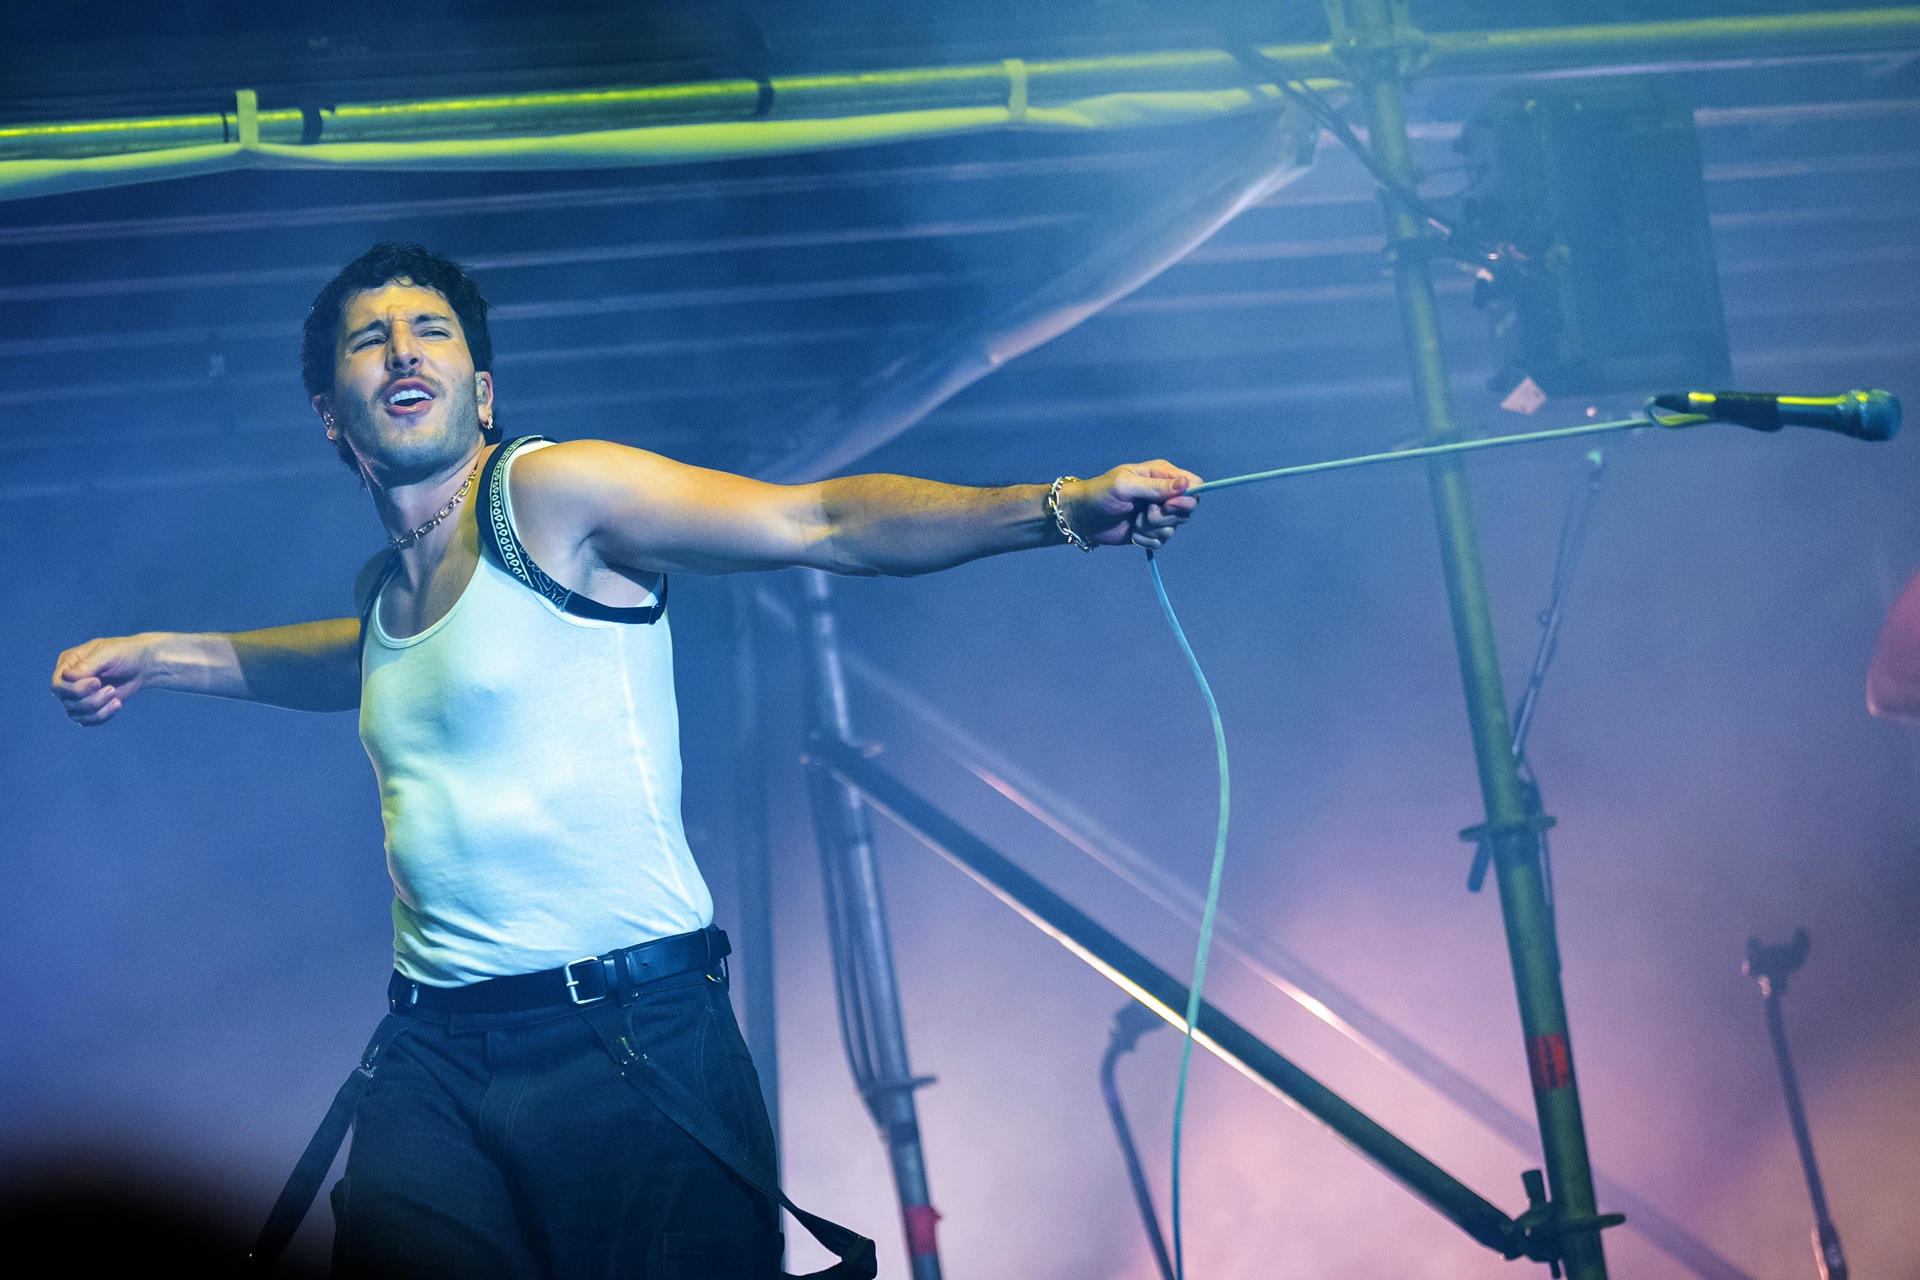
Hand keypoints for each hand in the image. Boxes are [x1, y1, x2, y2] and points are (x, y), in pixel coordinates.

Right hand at [51, 634, 154, 725]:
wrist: (143, 665)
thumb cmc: (124, 654)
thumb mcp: (107, 654)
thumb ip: (87, 665)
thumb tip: (66, 676)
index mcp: (68, 663)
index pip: (58, 685)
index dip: (75, 689)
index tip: (98, 682)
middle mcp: (68, 680)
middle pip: (67, 701)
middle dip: (90, 700)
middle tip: (111, 689)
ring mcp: (77, 695)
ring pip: (75, 714)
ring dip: (98, 709)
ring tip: (115, 697)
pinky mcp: (89, 707)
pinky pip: (87, 721)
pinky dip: (102, 716)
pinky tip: (116, 704)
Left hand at [1063, 460, 1201, 550]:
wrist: (1082, 517)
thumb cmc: (1100, 494)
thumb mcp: (1125, 485)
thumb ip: (1155, 487)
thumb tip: (1186, 484)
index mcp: (1161, 474)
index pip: (1194, 484)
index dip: (1187, 498)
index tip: (1168, 505)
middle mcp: (1164, 493)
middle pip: (1187, 509)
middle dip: (1165, 516)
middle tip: (1144, 513)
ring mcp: (1158, 513)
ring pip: (1174, 528)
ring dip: (1151, 529)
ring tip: (1134, 521)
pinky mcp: (1151, 531)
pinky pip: (1162, 541)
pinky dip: (1146, 540)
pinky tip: (1132, 532)